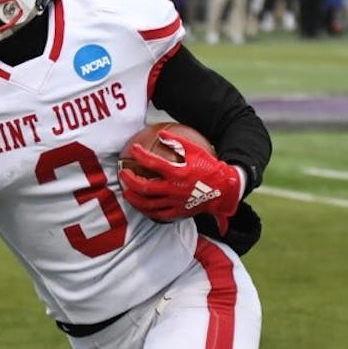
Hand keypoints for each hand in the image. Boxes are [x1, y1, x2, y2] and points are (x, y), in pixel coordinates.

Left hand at [118, 129, 241, 230]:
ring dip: (134, 198)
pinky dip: (146, 210)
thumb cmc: (210, 168)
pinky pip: (158, 214)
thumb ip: (177, 141)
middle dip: (130, 181)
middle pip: (145, 187)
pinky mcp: (178, 212)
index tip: (134, 149)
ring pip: (148, 204)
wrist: (224, 189)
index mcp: (178, 173)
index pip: (153, 163)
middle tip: (123, 174)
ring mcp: (175, 202)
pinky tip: (140, 205)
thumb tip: (161, 134)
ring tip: (126, 192)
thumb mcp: (195, 150)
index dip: (140, 155)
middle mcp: (174, 189)